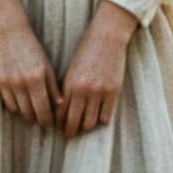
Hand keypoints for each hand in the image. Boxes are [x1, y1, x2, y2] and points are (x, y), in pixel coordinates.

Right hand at [0, 0, 63, 128]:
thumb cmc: (32, 47)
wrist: (9, 32)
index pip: (44, 108)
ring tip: (34, 115)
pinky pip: (9, 104)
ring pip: (20, 111)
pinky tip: (23, 106)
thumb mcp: (46, 64)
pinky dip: (16, 108)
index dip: (49, 119)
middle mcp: (23, 82)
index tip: (53, 123)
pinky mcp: (0, 82)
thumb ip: (53, 85)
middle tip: (44, 122)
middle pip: (31, 113)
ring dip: (28, 116)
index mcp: (38, 77)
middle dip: (39, 120)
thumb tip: (60, 104)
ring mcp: (10, 83)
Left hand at [56, 0, 137, 138]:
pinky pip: (106, 116)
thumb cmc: (86, 50)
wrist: (107, 37)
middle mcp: (83, 90)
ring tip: (84, 127)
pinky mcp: (114, 91)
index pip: (61, 113)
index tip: (59, 128)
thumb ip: (67, 88)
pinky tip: (99, 117)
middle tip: (69, 135)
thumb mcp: (72, 69)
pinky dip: (102, 119)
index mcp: (70, 84)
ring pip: (91, 122)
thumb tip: (62, 109)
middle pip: (74, 121)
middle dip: (70, 131)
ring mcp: (99, 92)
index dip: (59, 124)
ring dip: (86, 127)